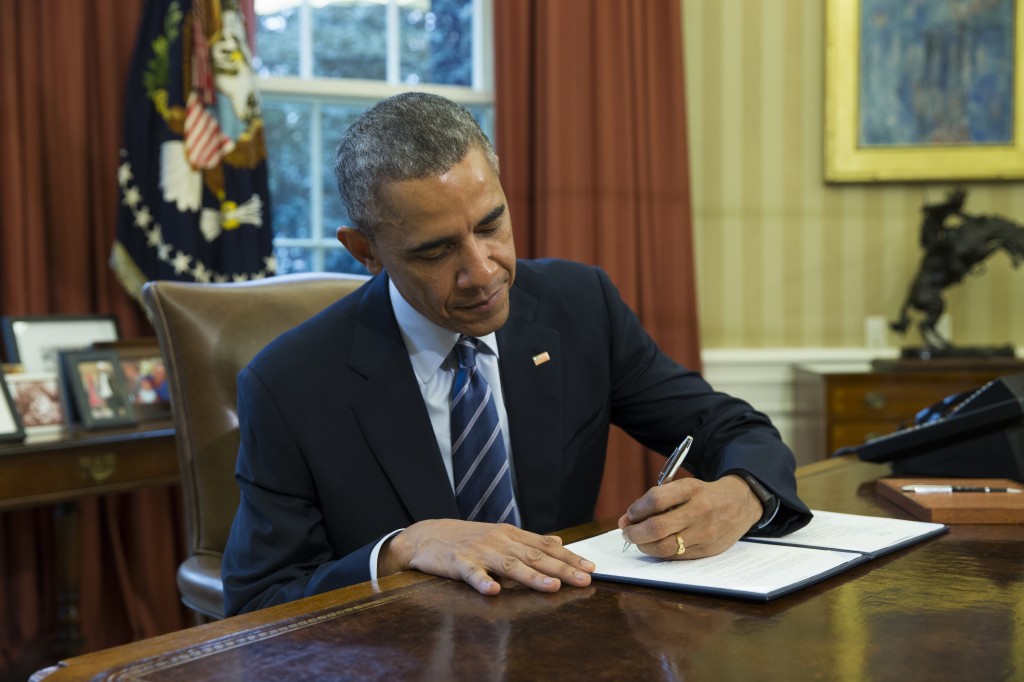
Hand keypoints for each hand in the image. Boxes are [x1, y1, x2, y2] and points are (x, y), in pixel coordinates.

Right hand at [377, 519, 594, 594]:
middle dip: (561, 569)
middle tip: (584, 579)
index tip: (590, 568)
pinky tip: (493, 591)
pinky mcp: (459, 563)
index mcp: (511, 535)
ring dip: (533, 576)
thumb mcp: (499, 534)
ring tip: (553, 587)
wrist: (426, 535)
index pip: (546, 546)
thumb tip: (558, 542)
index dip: (569, 557)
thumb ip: (529, 541)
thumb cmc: (466, 538)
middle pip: (535, 556)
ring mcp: (480, 552)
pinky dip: (483, 582)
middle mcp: (499, 541)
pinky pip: (472, 574)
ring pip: (510, 565)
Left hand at [617, 474, 761, 559]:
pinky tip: (655, 546)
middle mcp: (699, 511)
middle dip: (635, 532)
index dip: (636, 510)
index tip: (629, 515)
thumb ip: (656, 500)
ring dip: (644, 546)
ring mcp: (704, 533)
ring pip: (664, 547)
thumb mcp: (684, 487)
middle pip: (657, 527)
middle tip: (627, 531)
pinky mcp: (707, 550)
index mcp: (691, 489)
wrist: (740, 504)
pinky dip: (659, 552)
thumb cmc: (703, 495)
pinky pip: (675, 556)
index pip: (655, 500)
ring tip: (639, 540)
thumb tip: (627, 520)